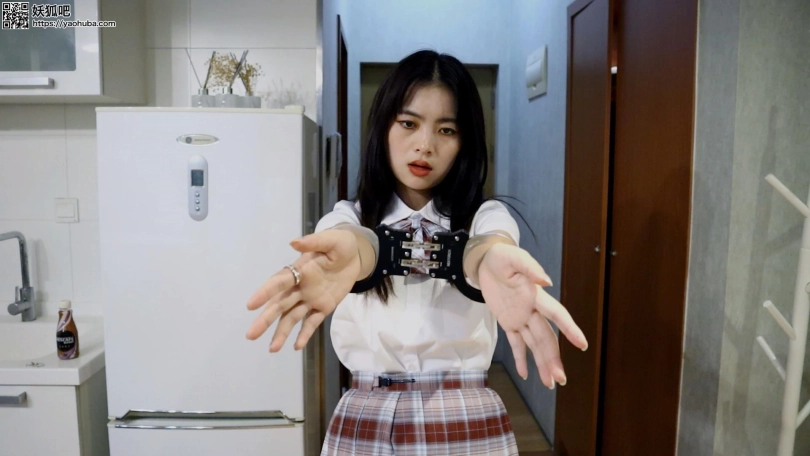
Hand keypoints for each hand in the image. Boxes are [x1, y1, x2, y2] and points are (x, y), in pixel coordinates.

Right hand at [245, 229, 360, 351]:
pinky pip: (312, 322)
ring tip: (272, 349)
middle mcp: (300, 287)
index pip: (279, 282)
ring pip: (292, 317)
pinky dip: (305, 334)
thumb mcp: (332, 240)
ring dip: (281, 332)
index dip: (265, 293)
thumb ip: (314, 242)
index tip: (251, 305)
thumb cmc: (340, 245)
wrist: (356, 256)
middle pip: (280, 305)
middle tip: (250, 335)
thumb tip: (294, 242)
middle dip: (266, 319)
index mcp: (299, 270)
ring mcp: (311, 299)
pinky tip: (296, 346)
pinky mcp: (324, 307)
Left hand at [478, 243, 587, 388]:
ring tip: (551, 383)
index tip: (582, 344)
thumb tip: (546, 280)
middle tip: (561, 379)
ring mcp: (520, 318)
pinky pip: (516, 343)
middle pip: (546, 337)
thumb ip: (529, 267)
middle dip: (553, 358)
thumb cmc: (502, 257)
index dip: (569, 328)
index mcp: (535, 295)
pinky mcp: (507, 322)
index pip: (556, 314)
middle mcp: (531, 310)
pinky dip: (521, 358)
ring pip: (534, 344)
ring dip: (543, 363)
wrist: (484, 261)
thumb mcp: (512, 257)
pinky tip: (526, 375)